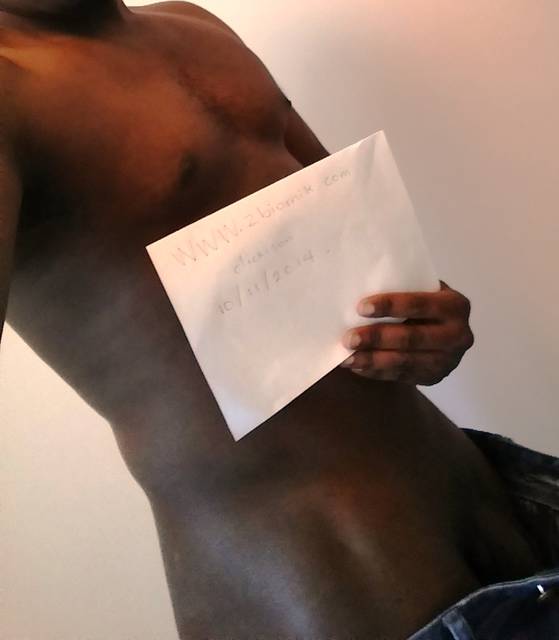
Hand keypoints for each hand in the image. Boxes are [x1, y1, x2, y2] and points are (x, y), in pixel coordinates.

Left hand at [340, 282, 473, 384]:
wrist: (444, 329)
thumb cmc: (424, 303)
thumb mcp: (424, 290)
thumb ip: (403, 287)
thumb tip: (359, 287)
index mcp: (455, 306)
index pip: (420, 304)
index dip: (390, 306)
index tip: (361, 307)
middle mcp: (457, 335)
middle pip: (411, 338)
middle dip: (377, 338)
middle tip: (348, 338)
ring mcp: (448, 360)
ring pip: (405, 361)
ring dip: (372, 360)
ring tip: (347, 358)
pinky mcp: (434, 377)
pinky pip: (401, 376)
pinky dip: (376, 372)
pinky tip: (357, 366)